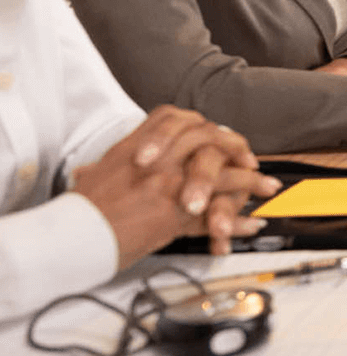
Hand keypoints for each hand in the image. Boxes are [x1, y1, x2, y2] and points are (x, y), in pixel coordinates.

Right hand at [73, 106, 281, 267]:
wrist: (70, 236)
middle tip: (252, 162)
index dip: (204, 126)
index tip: (220, 137)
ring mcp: (168, 185)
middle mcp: (157, 160)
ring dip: (250, 183)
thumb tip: (131, 160)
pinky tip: (250, 225)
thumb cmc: (81, 210)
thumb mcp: (101, 172)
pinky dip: (236, 222)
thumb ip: (123, 161)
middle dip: (237, 149)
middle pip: (208, 140)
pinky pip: (215, 215)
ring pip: (220, 176)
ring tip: (267, 189)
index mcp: (137, 145)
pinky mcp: (174, 215)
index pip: (178, 119)